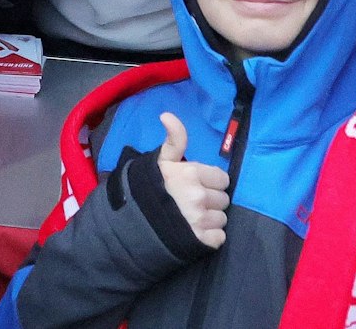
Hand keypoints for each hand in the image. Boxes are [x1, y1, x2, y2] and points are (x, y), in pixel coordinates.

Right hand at [156, 113, 229, 249]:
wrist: (132, 222)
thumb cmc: (149, 187)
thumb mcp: (161, 160)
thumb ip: (174, 139)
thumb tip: (167, 114)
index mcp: (192, 173)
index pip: (223, 178)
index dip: (211, 182)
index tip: (197, 185)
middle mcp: (199, 196)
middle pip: (223, 199)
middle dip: (211, 200)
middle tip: (193, 202)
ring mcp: (200, 220)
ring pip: (222, 218)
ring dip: (211, 218)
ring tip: (193, 218)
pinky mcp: (201, 241)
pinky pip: (219, 237)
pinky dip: (211, 236)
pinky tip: (196, 232)